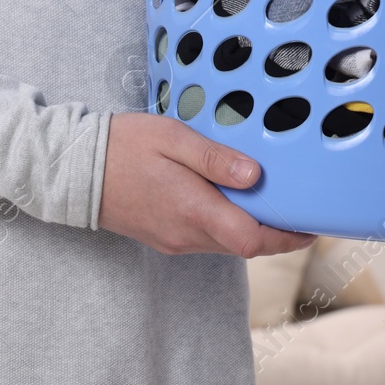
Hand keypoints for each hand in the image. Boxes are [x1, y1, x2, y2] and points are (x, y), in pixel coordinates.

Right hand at [98, 112, 316, 256]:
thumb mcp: (170, 138)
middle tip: (298, 208)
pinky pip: (206, 239)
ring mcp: (174, 240)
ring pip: (227, 244)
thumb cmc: (121, 146)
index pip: (254, 240)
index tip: (312, 224)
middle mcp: (187, 234)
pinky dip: (226, 225)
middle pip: (246, 246)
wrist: (73, 170)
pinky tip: (227, 200)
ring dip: (250, 228)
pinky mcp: (164, 238)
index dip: (289, 236)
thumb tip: (256, 176)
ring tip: (267, 200)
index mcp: (193, 210)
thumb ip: (214, 158)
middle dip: (276, 232)